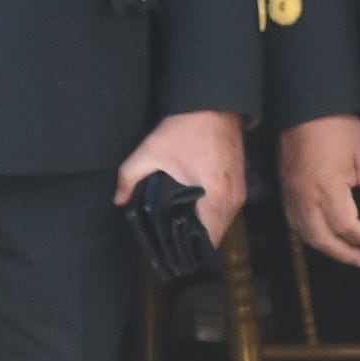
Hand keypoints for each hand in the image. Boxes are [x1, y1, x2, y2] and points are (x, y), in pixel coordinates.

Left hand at [115, 108, 244, 249]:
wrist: (215, 104)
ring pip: (223, 224)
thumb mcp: (150, 151)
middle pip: (216, 236)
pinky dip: (212, 217)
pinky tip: (192, 214)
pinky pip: (226, 211)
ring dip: (204, 231)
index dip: (188, 252)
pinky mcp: (241, 183)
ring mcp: (240, 191)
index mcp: (215, 197)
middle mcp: (233, 199)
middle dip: (194, 244)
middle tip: (169, 248)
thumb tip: (118, 201)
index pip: (207, 240)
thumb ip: (129, 177)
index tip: (170, 256)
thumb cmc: (184, 129)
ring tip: (178, 234)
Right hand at [280, 113, 359, 267]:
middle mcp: (306, 197)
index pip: (346, 226)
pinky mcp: (286, 190)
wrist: (306, 108)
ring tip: (345, 254)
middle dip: (344, 253)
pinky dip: (310, 235)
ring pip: (306, 234)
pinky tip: (322, 237)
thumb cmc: (339, 128)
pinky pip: (294, 222)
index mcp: (328, 189)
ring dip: (326, 248)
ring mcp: (293, 195)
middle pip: (322, 238)